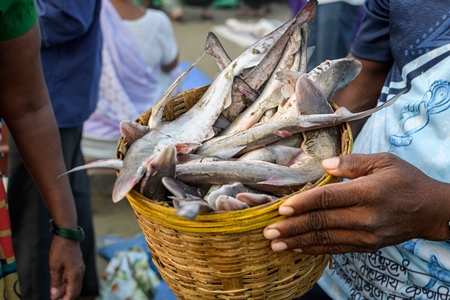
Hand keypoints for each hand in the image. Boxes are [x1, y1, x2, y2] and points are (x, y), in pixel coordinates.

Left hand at [49, 236, 84, 299]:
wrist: (67, 235)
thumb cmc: (60, 249)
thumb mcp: (55, 266)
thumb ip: (55, 281)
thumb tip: (54, 293)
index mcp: (75, 274)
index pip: (72, 292)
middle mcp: (80, 272)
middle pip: (75, 289)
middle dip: (66, 296)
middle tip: (54, 298)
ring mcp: (80, 268)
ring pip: (74, 283)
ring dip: (65, 288)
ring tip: (54, 292)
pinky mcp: (78, 264)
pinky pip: (74, 276)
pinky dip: (67, 281)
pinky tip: (59, 282)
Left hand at [263, 153, 449, 254]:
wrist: (431, 211)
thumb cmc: (406, 181)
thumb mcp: (384, 161)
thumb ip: (352, 162)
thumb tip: (324, 164)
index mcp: (369, 192)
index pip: (329, 199)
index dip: (303, 204)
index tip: (281, 209)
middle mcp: (367, 217)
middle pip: (322, 222)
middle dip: (292, 227)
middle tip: (268, 231)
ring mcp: (367, 235)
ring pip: (326, 239)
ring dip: (298, 242)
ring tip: (275, 243)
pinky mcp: (367, 245)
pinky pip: (336, 249)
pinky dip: (315, 250)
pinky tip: (297, 249)